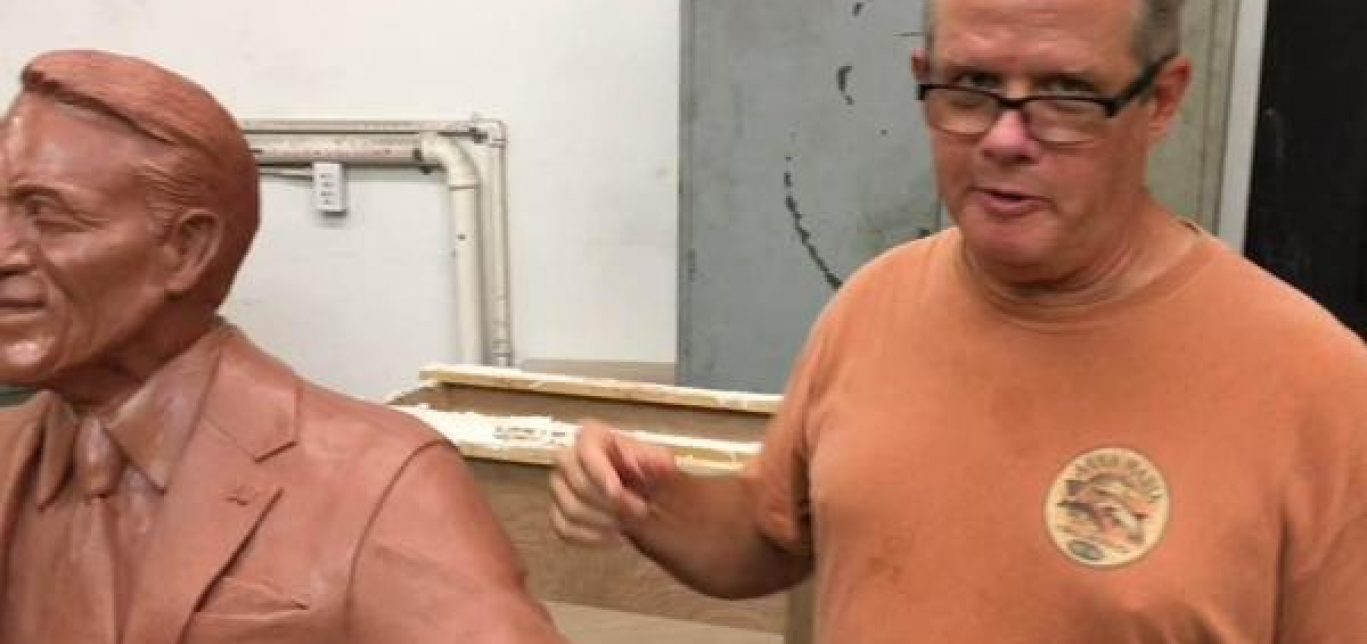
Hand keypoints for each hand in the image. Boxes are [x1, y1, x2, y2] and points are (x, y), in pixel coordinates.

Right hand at [550, 421, 678, 546]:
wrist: (651, 500)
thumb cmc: (654, 476)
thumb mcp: (664, 463)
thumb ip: (654, 459)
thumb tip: (635, 459)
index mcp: (594, 437)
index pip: (586, 449)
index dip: (599, 471)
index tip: (617, 491)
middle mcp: (571, 458)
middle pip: (577, 482)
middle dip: (609, 503)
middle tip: (638, 511)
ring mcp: (561, 486)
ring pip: (571, 508)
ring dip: (603, 521)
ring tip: (629, 524)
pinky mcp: (559, 512)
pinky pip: (564, 528)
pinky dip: (591, 537)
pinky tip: (614, 536)